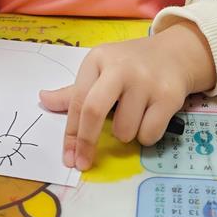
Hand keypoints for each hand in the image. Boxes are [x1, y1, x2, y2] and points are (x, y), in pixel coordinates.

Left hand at [40, 22, 214, 171]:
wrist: (174, 53)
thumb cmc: (129, 66)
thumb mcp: (100, 70)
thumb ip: (73, 91)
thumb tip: (42, 99)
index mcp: (98, 59)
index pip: (77, 100)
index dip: (71, 133)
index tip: (68, 158)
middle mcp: (120, 67)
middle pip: (94, 110)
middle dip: (86, 142)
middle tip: (84, 162)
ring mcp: (145, 81)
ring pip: (124, 130)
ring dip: (126, 134)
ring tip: (133, 116)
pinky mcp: (169, 95)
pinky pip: (149, 134)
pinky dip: (147, 136)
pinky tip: (151, 117)